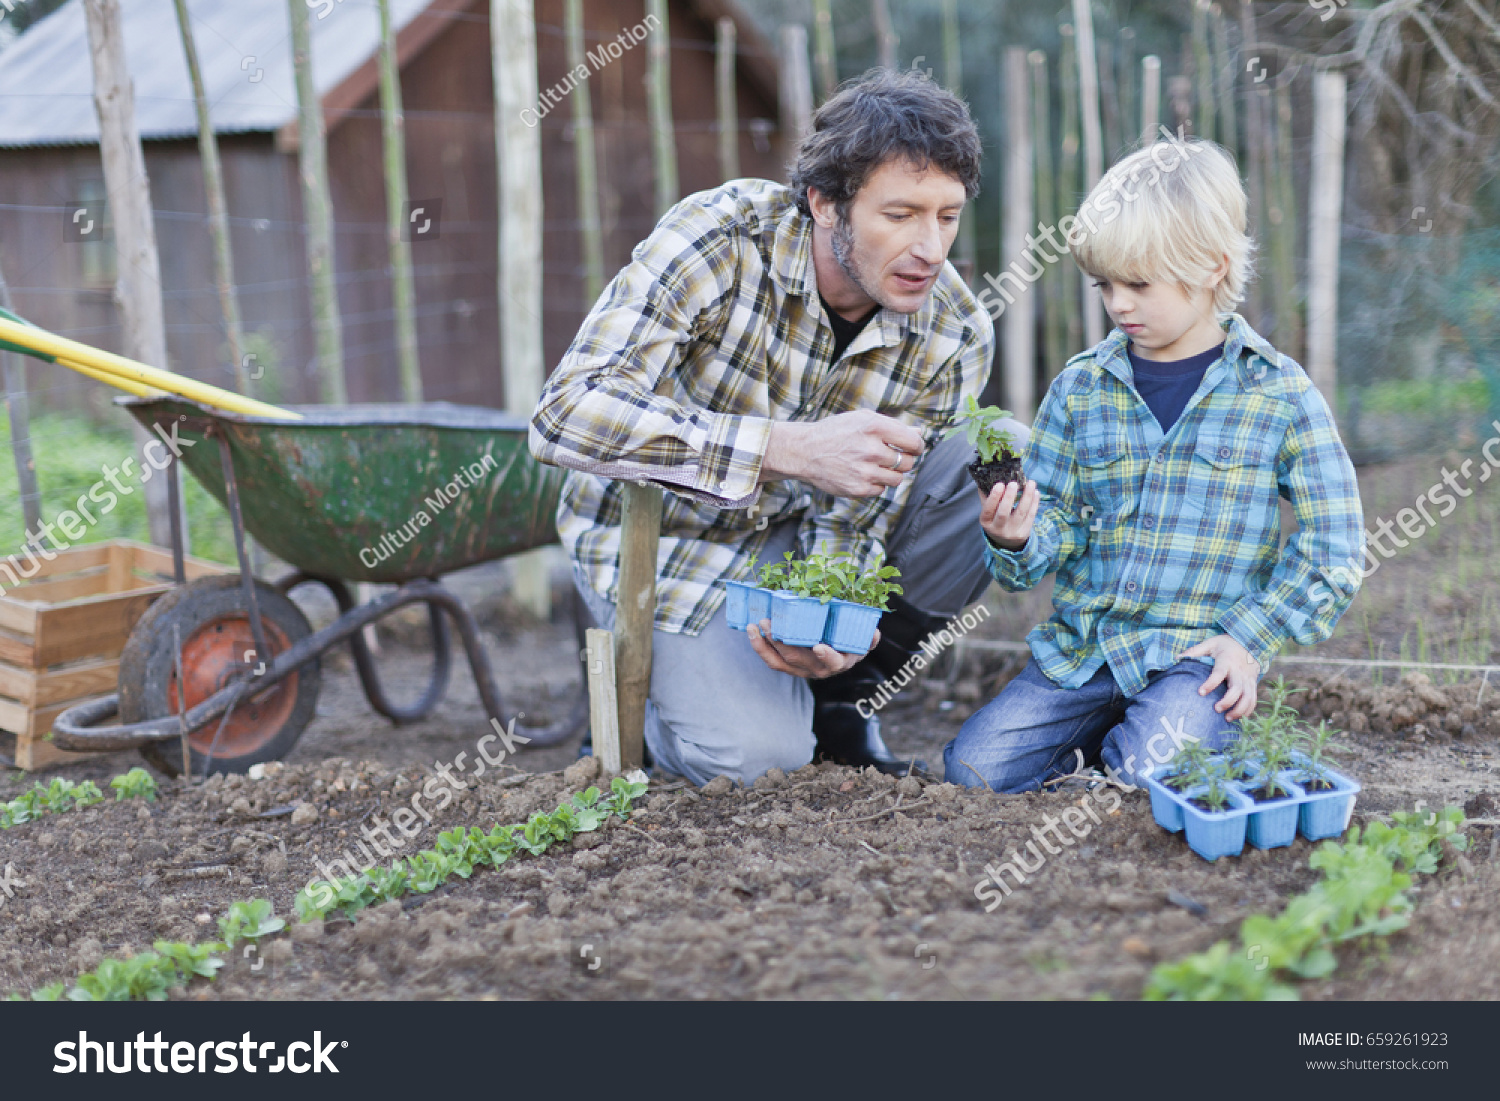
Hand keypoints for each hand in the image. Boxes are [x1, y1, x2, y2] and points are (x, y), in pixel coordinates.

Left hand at [746, 620, 875, 678]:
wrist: (835, 656)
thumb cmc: (847, 643)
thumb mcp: (861, 642)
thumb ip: (868, 638)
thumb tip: (874, 631)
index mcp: (837, 663)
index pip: (833, 663)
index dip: (827, 656)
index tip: (819, 646)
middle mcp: (816, 670)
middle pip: (797, 659)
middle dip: (781, 642)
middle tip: (770, 622)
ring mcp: (799, 669)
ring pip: (779, 662)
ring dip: (764, 645)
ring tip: (754, 625)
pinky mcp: (786, 666)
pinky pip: (770, 660)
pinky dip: (759, 646)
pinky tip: (751, 630)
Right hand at [761, 411, 925, 496]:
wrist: (804, 451)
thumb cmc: (836, 432)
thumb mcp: (862, 420)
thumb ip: (893, 427)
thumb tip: (920, 434)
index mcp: (874, 427)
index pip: (913, 442)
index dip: (917, 446)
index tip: (912, 447)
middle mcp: (870, 449)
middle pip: (907, 462)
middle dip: (904, 460)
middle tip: (890, 456)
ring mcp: (864, 471)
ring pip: (897, 479)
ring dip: (890, 473)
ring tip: (874, 465)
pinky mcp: (858, 489)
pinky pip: (881, 490)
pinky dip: (876, 483)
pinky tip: (862, 474)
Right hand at [979, 480, 1039, 549]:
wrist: (1006, 541)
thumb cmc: (995, 520)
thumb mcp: (988, 512)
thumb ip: (986, 496)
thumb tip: (984, 478)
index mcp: (986, 521)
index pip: (988, 509)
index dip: (994, 497)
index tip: (1000, 484)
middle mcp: (998, 529)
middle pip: (1003, 513)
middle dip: (1009, 497)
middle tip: (1014, 483)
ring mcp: (1012, 532)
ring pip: (1021, 513)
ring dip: (1027, 496)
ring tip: (1031, 483)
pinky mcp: (1024, 533)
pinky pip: (1031, 516)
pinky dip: (1034, 503)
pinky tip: (1036, 492)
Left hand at [1178, 634, 1259, 720]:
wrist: (1249, 643)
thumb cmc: (1225, 645)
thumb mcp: (1210, 643)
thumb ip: (1195, 651)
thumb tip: (1176, 659)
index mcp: (1226, 661)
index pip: (1218, 673)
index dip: (1210, 683)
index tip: (1200, 692)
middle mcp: (1239, 671)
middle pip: (1237, 689)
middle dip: (1227, 701)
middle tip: (1216, 709)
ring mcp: (1248, 679)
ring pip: (1248, 697)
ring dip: (1239, 709)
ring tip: (1227, 718)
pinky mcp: (1253, 684)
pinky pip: (1253, 699)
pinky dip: (1248, 710)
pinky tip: (1239, 717)